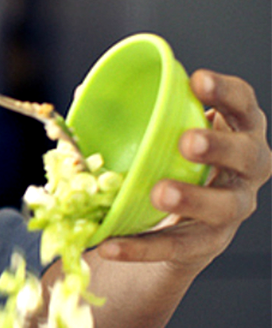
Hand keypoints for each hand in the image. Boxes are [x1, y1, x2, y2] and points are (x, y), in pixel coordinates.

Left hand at [97, 69, 271, 271]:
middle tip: (187, 141)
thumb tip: (79, 92)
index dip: (226, 92)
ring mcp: (233, 208)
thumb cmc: (170, 161)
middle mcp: (247, 168)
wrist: (176, 224)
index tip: (197, 80)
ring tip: (159, 193)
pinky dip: (141, 247)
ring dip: (193, 199)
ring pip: (224, 206)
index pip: (243, 106)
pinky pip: (176, 247)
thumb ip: (130, 115)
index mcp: (237, 131)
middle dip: (220, 146)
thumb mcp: (162, 136)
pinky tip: (110, 245)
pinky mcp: (208, 244)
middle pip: (247, 156)